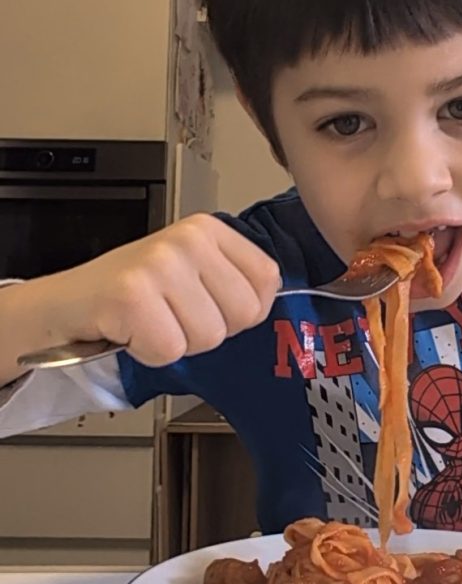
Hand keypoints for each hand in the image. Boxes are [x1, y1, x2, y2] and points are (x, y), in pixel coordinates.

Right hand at [42, 214, 280, 366]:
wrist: (69, 302)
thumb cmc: (133, 294)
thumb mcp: (194, 273)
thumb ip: (235, 283)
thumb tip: (270, 307)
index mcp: (209, 230)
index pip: (268, 280)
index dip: (242, 310)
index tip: (208, 306)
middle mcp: (187, 240)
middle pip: (244, 314)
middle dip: (211, 330)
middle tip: (173, 317)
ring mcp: (160, 263)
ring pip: (209, 336)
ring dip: (177, 343)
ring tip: (151, 322)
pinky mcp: (131, 294)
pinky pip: (170, 349)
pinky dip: (149, 352)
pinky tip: (132, 331)